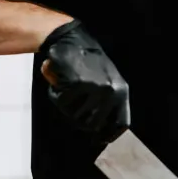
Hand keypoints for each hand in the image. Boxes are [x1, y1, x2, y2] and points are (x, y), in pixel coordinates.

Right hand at [38, 20, 129, 143]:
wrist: (69, 38)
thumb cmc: (85, 62)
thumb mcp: (105, 81)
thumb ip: (105, 103)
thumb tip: (99, 132)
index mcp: (121, 91)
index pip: (121, 124)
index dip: (110, 135)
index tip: (100, 140)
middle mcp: (112, 92)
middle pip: (93, 126)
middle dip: (78, 118)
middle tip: (71, 102)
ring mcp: (96, 89)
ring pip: (75, 116)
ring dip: (66, 103)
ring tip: (68, 84)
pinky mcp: (79, 85)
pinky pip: (61, 102)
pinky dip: (55, 93)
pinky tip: (60, 79)